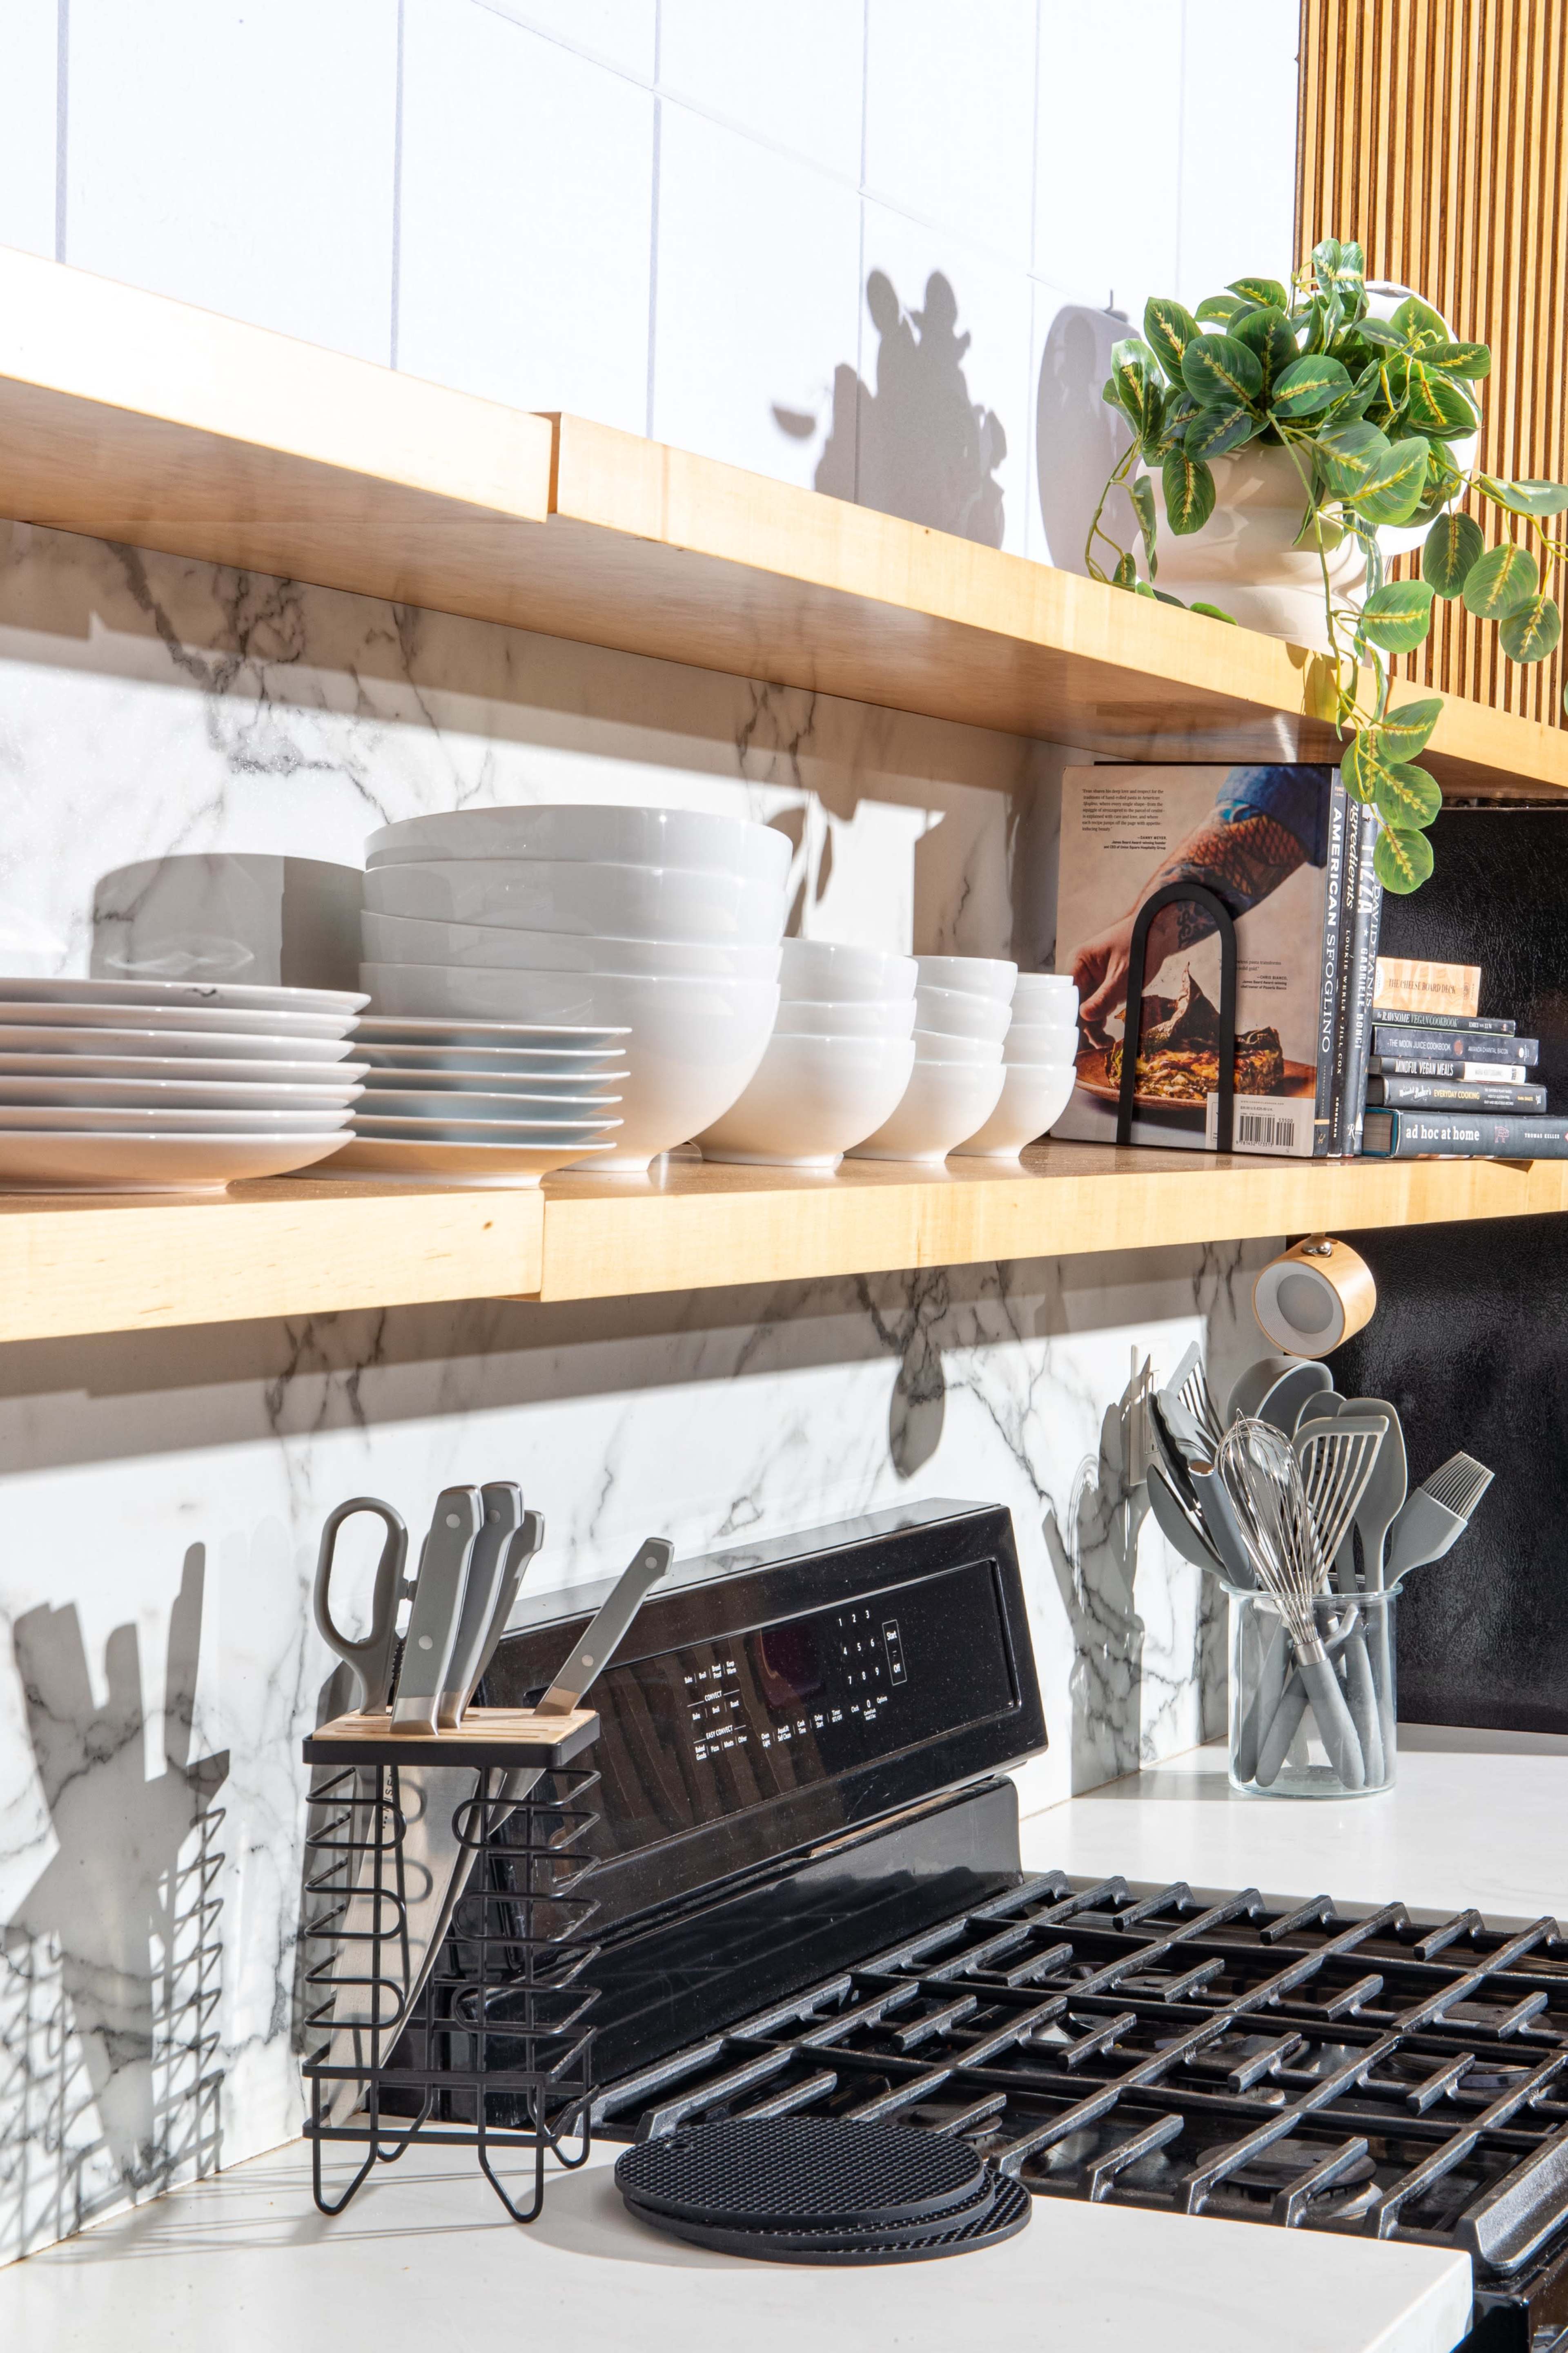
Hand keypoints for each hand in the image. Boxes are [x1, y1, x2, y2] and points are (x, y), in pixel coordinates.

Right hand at [1073, 905, 1180, 1035]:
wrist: (1159, 932)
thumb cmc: (1140, 943)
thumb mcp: (1123, 974)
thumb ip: (1104, 997)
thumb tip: (1085, 1017)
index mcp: (1079, 963)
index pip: (1066, 994)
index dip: (1070, 1016)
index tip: (1077, 1035)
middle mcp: (1081, 972)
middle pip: (1074, 1005)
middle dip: (1084, 1026)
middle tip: (1096, 1046)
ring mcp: (1091, 980)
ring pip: (1085, 1009)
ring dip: (1093, 1027)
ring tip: (1106, 1043)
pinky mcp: (1102, 987)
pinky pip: (1096, 1007)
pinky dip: (1101, 1020)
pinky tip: (1106, 1035)